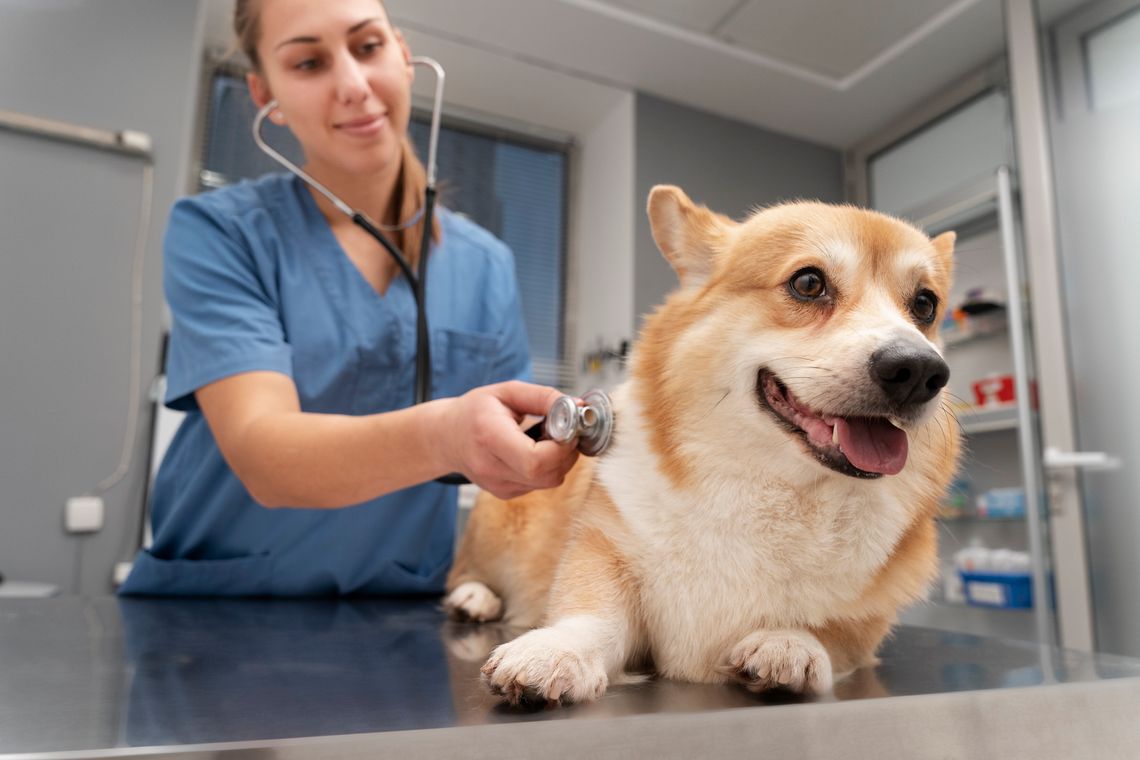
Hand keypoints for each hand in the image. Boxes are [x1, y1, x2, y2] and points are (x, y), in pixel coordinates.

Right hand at [441, 381, 580, 498]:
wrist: (446, 437)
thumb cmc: (474, 411)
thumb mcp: (507, 391)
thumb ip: (542, 397)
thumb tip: (577, 406)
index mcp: (489, 437)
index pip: (535, 460)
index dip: (561, 447)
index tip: (568, 427)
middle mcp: (491, 467)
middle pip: (547, 475)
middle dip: (567, 452)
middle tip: (565, 431)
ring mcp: (497, 485)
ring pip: (549, 481)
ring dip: (560, 460)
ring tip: (546, 437)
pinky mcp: (505, 493)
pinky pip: (540, 484)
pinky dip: (548, 467)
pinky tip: (534, 450)